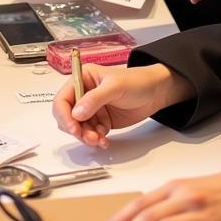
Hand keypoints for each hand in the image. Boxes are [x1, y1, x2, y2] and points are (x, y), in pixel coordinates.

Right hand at [52, 63, 192, 149]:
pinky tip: (104, 141)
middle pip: (67, 116)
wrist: (157, 92)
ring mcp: (92, 109)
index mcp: (82, 79)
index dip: (64, 114)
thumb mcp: (115, 86)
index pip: (63, 98)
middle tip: (88, 137)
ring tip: (99, 140)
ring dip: (86, 136)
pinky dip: (95, 140)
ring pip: (79, 127)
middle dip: (75, 128)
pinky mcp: (101, 121)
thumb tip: (76, 113)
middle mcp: (84, 94)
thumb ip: (94, 99)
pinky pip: (91, 133)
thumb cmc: (137, 81)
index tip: (73, 128)